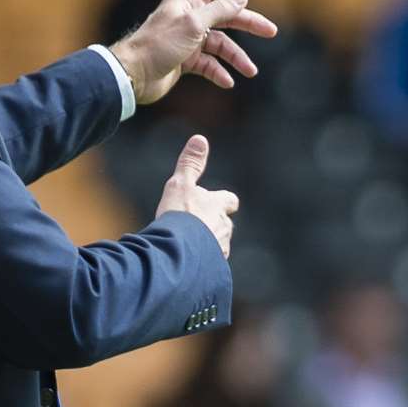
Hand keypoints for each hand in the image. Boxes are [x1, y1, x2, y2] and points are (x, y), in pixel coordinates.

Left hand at [108, 0, 277, 104]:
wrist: (133, 75)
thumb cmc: (158, 45)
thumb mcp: (193, 24)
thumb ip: (218, 10)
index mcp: (186, 3)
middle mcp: (187, 18)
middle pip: (224, 16)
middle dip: (248, 23)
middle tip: (271, 31)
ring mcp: (186, 40)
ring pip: (219, 44)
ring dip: (235, 57)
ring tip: (250, 71)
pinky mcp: (183, 60)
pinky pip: (207, 64)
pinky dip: (218, 71)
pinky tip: (227, 81)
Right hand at [156, 135, 237, 257]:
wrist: (178, 252)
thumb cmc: (179, 215)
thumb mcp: (180, 183)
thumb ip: (190, 163)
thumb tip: (200, 138)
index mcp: (218, 206)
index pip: (229, 200)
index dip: (223, 200)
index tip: (217, 201)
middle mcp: (224, 227)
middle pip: (224, 224)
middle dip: (214, 225)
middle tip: (197, 227)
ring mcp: (220, 249)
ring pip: (218, 245)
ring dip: (208, 245)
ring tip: (190, 247)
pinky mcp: (213, 268)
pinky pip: (210, 265)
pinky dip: (203, 264)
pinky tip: (189, 264)